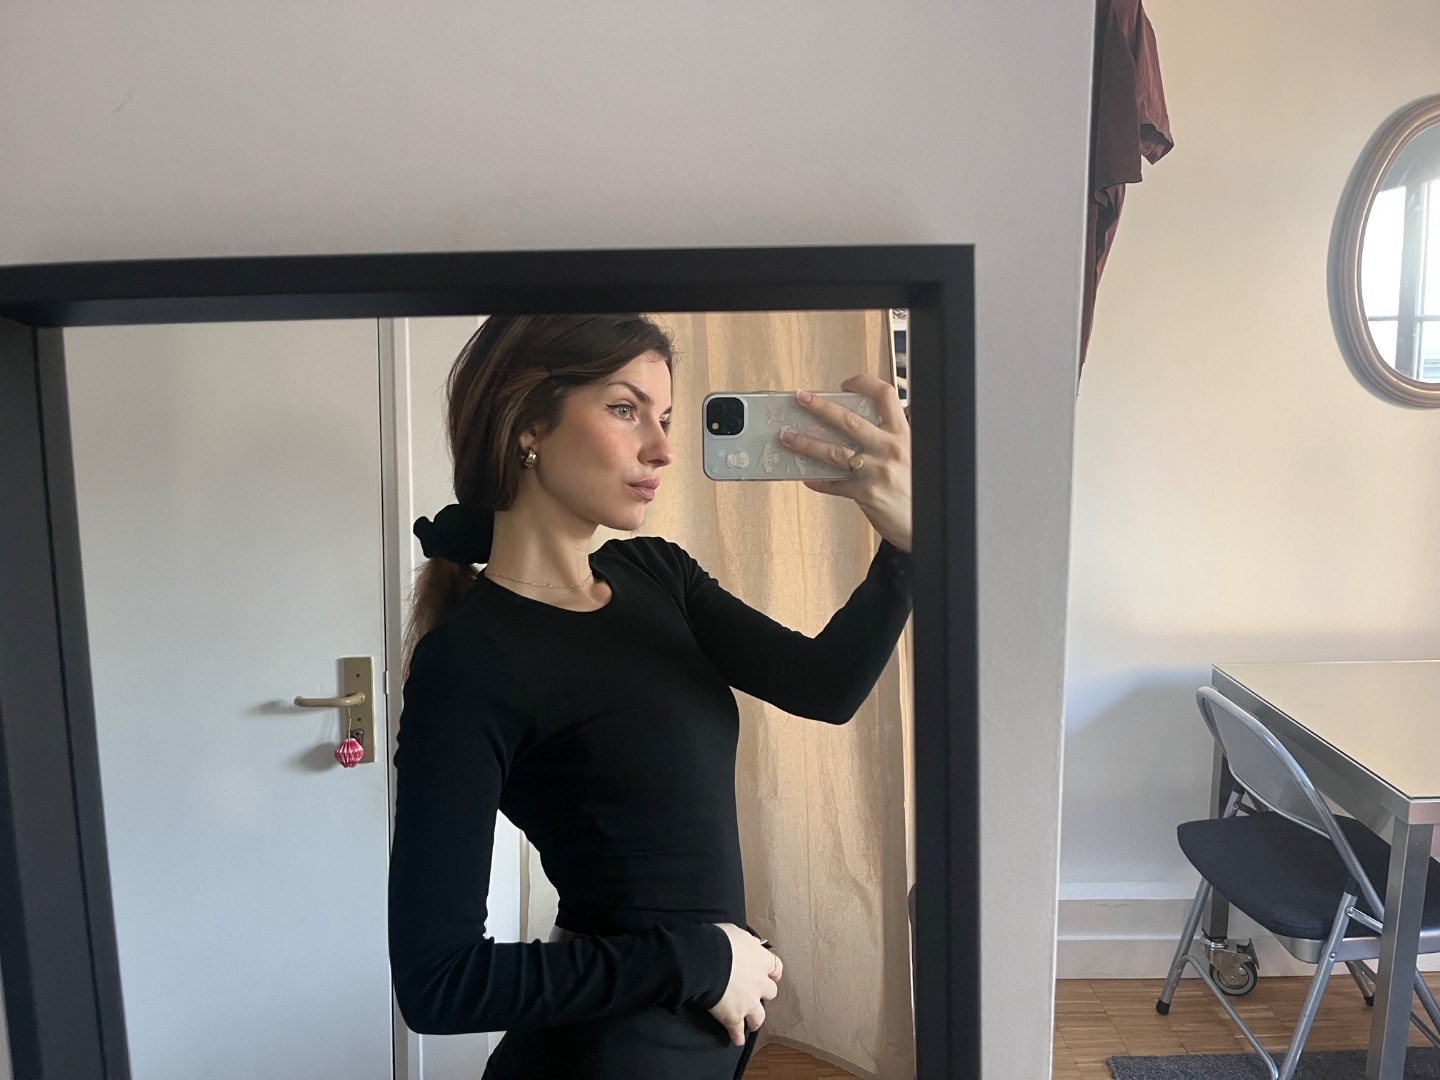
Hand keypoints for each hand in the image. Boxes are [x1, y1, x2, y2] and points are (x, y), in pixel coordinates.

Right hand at [708, 922, 783, 1046]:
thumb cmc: (718, 942)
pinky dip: (737, 1036)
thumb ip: (747, 942)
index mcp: (761, 960)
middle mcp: (759, 983)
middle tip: (757, 995)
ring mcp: (748, 1002)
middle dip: (764, 994)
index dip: (773, 972)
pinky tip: (737, 1039)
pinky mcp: (734, 1017)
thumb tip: (752, 944)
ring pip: (759, 1017)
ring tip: (751, 1022)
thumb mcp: (736, 933)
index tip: (771, 974)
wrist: (705, 960)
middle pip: (770, 993)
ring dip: (755, 1019)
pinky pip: (738, 1031)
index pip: (776, 968)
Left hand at [781, 374, 911, 551]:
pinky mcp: (867, 494)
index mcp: (903, 435)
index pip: (885, 397)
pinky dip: (819, 481)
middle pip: (850, 421)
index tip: (846, 385)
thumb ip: (888, 440)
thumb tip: (856, 429)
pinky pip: (836, 484)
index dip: (864, 385)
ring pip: (834, 452)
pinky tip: (808, 478)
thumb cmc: (917, 488)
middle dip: (821, 408)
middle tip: (802, 399)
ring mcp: (877, 471)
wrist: (926, 521)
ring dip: (807, 443)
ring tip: (787, 438)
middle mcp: (890, 449)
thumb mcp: (911, 454)